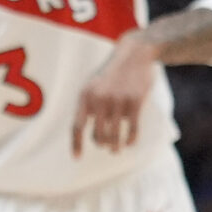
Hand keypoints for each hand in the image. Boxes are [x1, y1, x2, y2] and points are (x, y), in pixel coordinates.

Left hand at [71, 34, 162, 156]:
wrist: (134, 54)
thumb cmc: (111, 73)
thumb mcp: (93, 85)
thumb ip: (87, 105)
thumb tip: (81, 129)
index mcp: (85, 97)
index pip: (77, 126)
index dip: (76, 144)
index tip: (77, 158)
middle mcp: (99, 100)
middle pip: (97, 134)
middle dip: (101, 143)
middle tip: (105, 147)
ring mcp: (118, 101)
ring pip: (114, 133)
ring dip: (115, 146)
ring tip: (116, 150)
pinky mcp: (135, 101)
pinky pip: (132, 128)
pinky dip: (130, 139)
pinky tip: (130, 143)